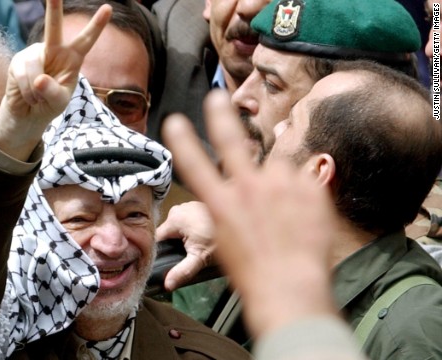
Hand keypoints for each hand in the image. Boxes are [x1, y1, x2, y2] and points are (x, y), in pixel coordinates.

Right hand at [0, 0, 111, 160]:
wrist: (28, 114)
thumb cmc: (49, 104)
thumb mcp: (59, 102)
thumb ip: (53, 92)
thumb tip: (38, 79)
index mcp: (72, 58)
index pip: (86, 40)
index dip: (96, 25)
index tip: (108, 8)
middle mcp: (53, 49)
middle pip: (53, 26)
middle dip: (53, 8)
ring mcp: (33, 53)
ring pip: (35, 67)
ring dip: (37, 91)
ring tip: (37, 98)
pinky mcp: (18, 62)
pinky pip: (23, 76)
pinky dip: (27, 92)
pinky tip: (28, 96)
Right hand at [156, 201, 215, 290]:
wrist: (246, 225)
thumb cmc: (222, 239)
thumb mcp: (200, 258)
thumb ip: (182, 271)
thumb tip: (167, 284)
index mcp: (175, 218)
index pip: (157, 238)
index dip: (161, 252)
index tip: (168, 260)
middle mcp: (180, 208)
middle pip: (167, 232)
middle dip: (175, 244)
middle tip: (189, 254)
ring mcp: (189, 205)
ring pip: (178, 226)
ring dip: (184, 237)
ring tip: (197, 245)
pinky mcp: (198, 206)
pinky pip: (188, 220)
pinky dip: (193, 229)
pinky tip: (203, 236)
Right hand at [162, 89, 337, 338]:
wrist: (291, 289)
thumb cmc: (254, 273)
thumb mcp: (228, 241)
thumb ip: (232, 207)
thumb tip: (236, 185)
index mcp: (221, 204)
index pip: (194, 163)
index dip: (182, 140)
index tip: (175, 122)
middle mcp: (246, 187)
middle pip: (230, 139)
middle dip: (221, 115)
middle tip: (217, 98)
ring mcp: (279, 185)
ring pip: (278, 165)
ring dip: (280, 179)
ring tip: (287, 211)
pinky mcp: (308, 187)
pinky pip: (305, 177)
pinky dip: (304, 190)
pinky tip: (303, 214)